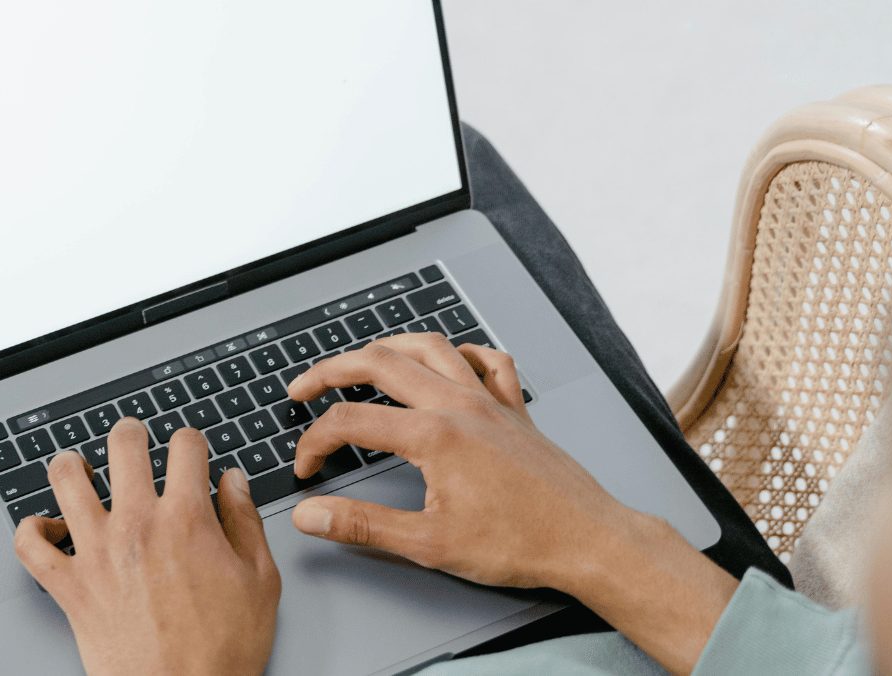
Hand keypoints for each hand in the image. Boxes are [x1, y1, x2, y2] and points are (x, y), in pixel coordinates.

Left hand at [13, 418, 280, 675]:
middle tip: (134, 438)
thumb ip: (246, 522)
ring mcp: (96, 552)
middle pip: (123, 445)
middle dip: (131, 433)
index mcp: (186, 518)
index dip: (191, 441)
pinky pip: (29, 545)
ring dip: (73, 465)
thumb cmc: (220, 652)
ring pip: (65, 479)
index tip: (191, 449)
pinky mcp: (68, 586)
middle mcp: (136, 524)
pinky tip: (47, 526)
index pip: (185, 446)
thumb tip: (233, 482)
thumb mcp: (259, 582)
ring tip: (82, 467)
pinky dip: (31, 529)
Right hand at [285, 334, 736, 673]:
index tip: (306, 470)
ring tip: (362, 358)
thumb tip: (312, 515)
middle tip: (303, 387)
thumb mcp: (428, 544)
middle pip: (380, 363)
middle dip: (331, 370)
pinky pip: (487, 361)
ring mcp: (489, 402)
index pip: (350, 422)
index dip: (315, 443)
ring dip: (388, 346)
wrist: (588, 541)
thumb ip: (362, 526)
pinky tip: (449, 362)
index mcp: (433, 436)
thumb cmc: (521, 543)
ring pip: (430, 347)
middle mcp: (459, 406)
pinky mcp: (514, 411)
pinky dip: (461, 353)